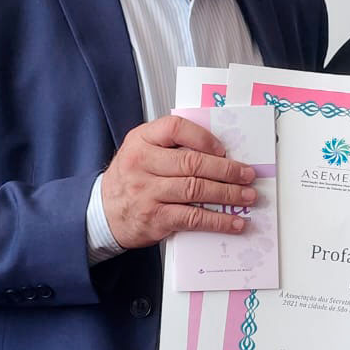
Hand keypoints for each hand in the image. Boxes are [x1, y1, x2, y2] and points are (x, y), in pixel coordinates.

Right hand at [101, 115, 256, 248]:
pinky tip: (234, 221)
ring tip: (247, 195)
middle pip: (192, 162)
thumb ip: (170, 146)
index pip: (175, 128)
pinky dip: (218, 220)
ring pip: (196, 189)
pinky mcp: (155, 218)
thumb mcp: (141, 151)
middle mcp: (142, 163)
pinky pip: (192, 218)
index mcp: (141, 140)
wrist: (102, 213)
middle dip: (226, 169)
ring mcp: (147, 192)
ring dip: (228, 193)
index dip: (204, 137)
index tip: (223, 149)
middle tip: (247, 174)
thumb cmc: (129, 179)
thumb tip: (218, 152)